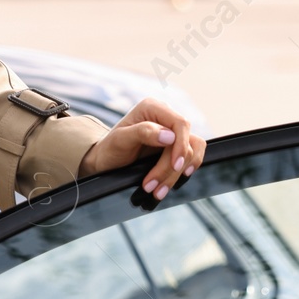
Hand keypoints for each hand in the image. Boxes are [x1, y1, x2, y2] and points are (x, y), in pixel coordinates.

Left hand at [78, 97, 203, 200]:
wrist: (106, 162)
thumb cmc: (110, 148)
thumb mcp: (120, 139)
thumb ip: (143, 132)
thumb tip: (169, 135)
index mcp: (153, 108)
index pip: (180, 124)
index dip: (181, 146)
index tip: (175, 166)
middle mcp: (165, 117)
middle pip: (187, 142)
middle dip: (172, 168)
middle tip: (152, 187)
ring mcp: (172, 133)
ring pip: (192, 153)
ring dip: (177, 175)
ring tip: (158, 191)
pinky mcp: (175, 148)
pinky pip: (190, 159)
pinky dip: (182, 174)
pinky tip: (170, 184)